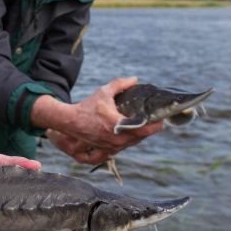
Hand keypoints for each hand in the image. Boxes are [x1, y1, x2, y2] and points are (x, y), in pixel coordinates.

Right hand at [47, 77, 162, 160]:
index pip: (144, 129)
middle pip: (141, 137)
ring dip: (138, 135)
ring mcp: (112, 147)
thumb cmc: (87, 107)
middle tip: (152, 120)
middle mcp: (117, 139)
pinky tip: (128, 134)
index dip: (155, 125)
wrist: (70, 122)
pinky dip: (128, 141)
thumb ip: (120, 84)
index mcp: (118, 125)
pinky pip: (123, 148)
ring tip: (141, 125)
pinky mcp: (107, 151)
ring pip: (133, 143)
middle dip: (147, 129)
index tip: (161, 120)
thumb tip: (134, 79)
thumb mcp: (104, 92)